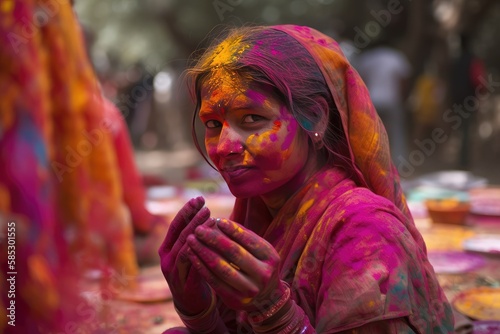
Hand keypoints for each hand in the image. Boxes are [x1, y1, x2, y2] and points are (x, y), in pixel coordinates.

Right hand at [158, 196, 212, 314]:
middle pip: (180, 234)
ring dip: (198, 232)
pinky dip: (200, 253)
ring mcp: (173, 272)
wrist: (191, 303)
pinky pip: (192, 266)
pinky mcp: (184, 284)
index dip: (186, 211)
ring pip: (185, 248)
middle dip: (193, 218)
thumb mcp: (190, 253)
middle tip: (206, 206)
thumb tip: (206, 211)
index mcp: (166, 249)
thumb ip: (193, 236)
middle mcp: (166, 259)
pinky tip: (210, 243)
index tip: (198, 198)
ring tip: (211, 219)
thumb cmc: (193, 272)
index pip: (175, 225)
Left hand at [186, 218, 284, 312]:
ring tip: (191, 240)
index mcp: (271, 257)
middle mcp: (263, 274)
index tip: (217, 220)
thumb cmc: (257, 263)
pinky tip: (192, 255)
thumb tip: (218, 221)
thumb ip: (241, 236)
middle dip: (214, 239)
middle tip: (198, 228)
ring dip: (204, 252)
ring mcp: (249, 289)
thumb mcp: (258, 249)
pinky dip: (201, 267)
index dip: (232, 230)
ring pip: (222, 268)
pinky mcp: (235, 300)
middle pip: (235, 253)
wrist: (266, 297)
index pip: (249, 240)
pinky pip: (214, 281)